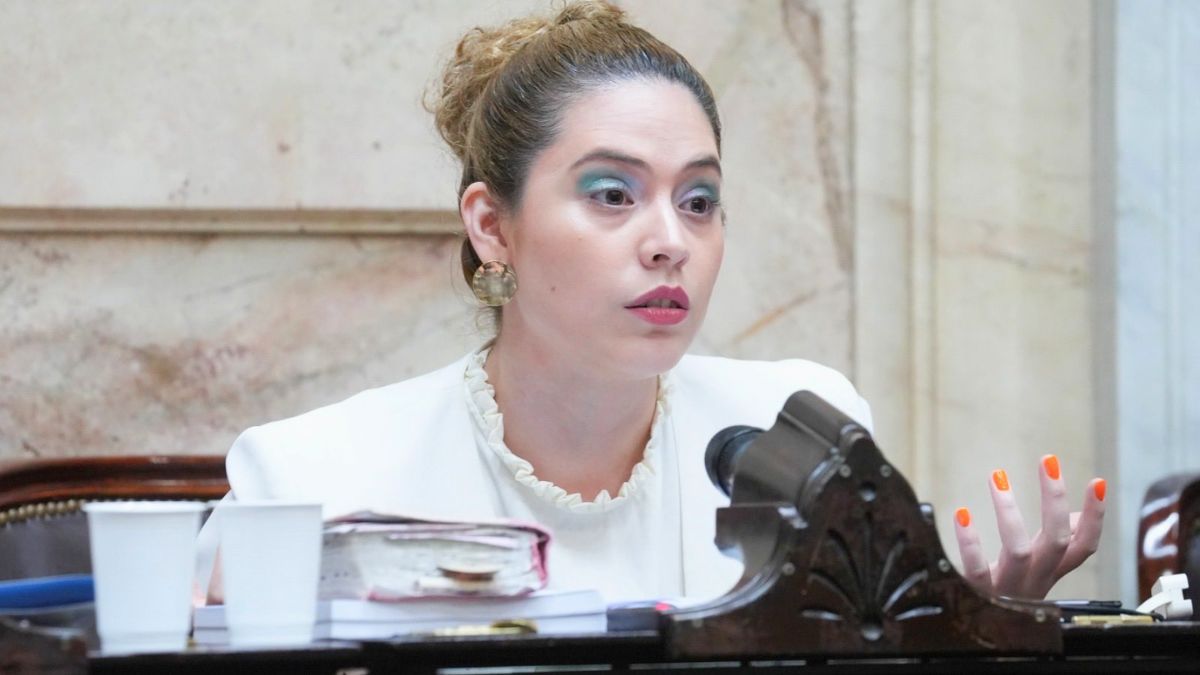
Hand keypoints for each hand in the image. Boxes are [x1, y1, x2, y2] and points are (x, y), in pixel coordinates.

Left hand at [952, 455, 1105, 598]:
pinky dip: (970, 542)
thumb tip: (1077, 515)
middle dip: (1055, 500)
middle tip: (1048, 462)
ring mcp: (1008, 589)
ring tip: (997, 476)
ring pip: (1018, 550)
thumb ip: (1057, 544)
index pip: (1084, 547)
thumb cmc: (1009, 594)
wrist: (981, 639)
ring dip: (1009, 511)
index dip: (1095, 517)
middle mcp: (1035, 580)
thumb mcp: (1037, 570)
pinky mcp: (978, 594)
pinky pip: (975, 570)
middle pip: (1056, 541)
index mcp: (1051, 573)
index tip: (1097, 483)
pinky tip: (962, 514)